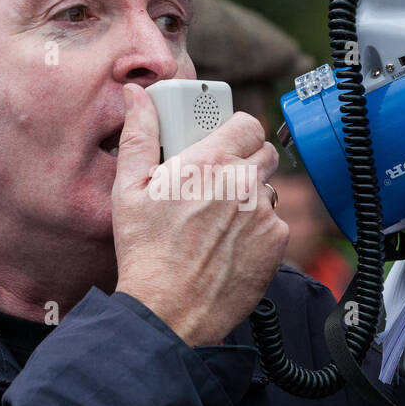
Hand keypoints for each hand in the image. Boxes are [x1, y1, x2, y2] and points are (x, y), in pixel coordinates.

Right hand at [113, 83, 286, 345]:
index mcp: (211, 162)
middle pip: (263, 153)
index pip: (247, 123)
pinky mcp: (276, 243)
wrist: (168, 308)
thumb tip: (138, 97)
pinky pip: (273, 223)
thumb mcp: (129, 187)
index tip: (223, 142)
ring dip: (251, 196)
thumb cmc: (145, 250)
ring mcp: (264, 213)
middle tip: (219, 180)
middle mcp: (244, 182)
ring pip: (268, 190)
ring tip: (220, 219)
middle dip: (245, 160)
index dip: (236, 130)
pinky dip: (257, 229)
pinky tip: (229, 244)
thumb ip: (139, 135)